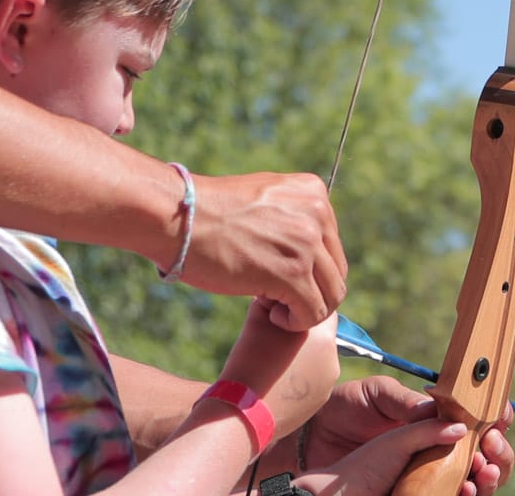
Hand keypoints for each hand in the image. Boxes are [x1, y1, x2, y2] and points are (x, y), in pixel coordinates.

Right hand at [177, 172, 347, 329]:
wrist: (178, 216)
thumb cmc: (210, 212)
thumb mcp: (264, 197)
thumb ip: (292, 215)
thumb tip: (309, 250)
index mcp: (314, 193)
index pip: (333, 247)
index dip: (311, 270)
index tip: (281, 276)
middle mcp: (318, 214)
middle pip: (336, 272)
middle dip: (312, 291)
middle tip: (279, 297)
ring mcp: (307, 243)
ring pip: (331, 295)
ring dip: (305, 309)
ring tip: (275, 307)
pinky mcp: (292, 274)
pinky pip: (313, 313)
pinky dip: (296, 322)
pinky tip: (272, 314)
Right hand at [215, 301, 342, 433]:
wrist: (244, 410)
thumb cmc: (249, 360)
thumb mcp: (257, 317)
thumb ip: (273, 301)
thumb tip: (276, 295)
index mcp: (323, 335)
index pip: (321, 309)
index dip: (301, 308)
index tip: (284, 311)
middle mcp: (333, 359)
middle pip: (320, 336)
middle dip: (301, 333)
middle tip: (275, 337)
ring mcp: (328, 384)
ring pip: (318, 359)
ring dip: (301, 355)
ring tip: (273, 361)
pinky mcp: (318, 402)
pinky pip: (312, 381)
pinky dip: (299, 377)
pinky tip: (277, 379)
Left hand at [302, 376, 513, 494]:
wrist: (310, 444)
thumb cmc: (343, 411)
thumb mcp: (375, 395)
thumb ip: (406, 403)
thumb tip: (443, 413)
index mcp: (433, 417)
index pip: (478, 419)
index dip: (496, 419)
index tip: (499, 419)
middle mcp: (438, 447)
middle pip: (487, 454)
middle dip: (499, 451)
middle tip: (491, 445)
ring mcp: (430, 474)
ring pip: (477, 480)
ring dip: (489, 475)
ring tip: (482, 469)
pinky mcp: (417, 493)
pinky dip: (466, 495)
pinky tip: (465, 487)